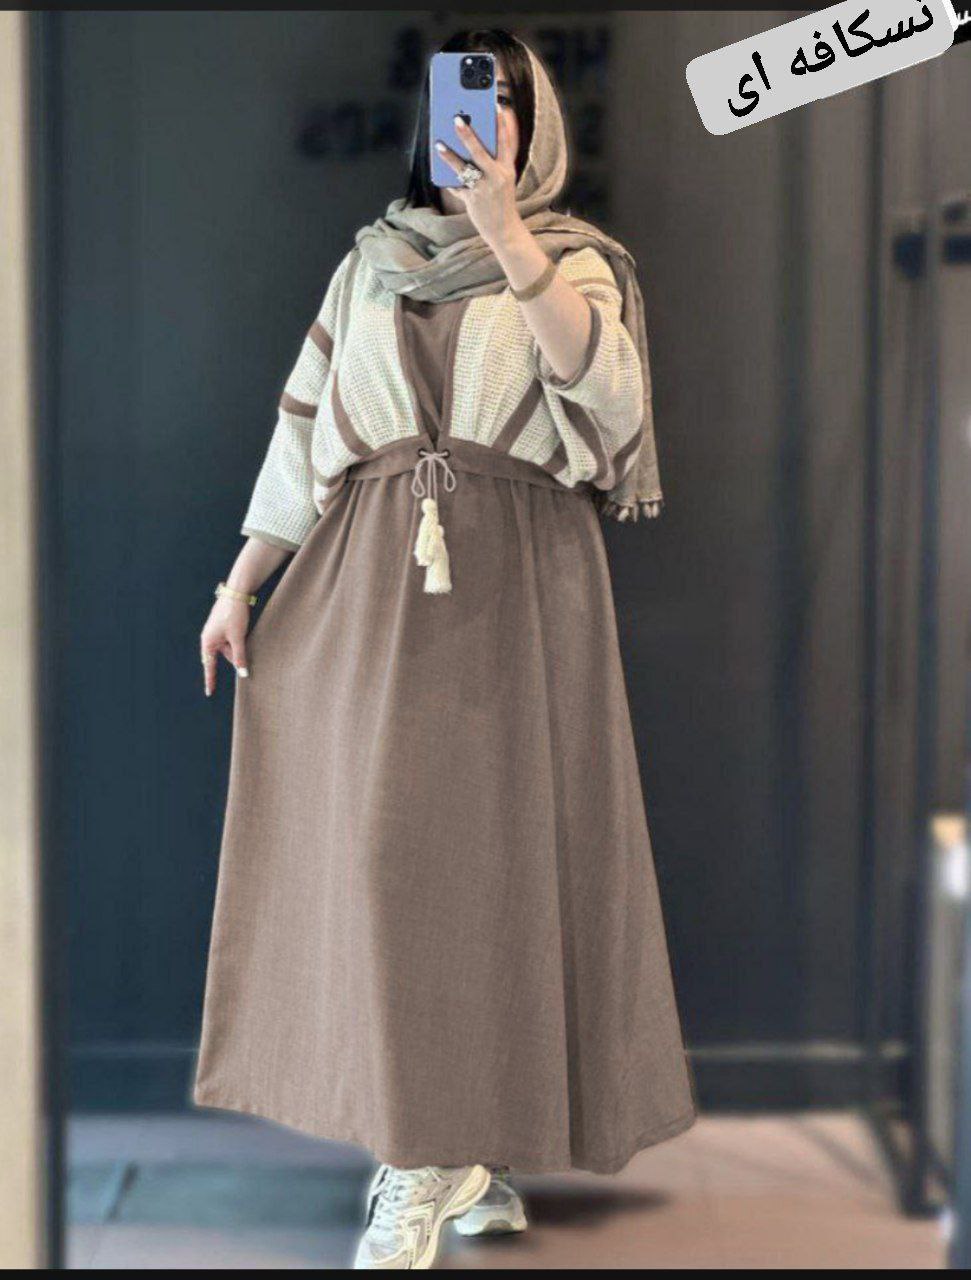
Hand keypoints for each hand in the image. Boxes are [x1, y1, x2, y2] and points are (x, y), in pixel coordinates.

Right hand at [200, 596, 249, 697]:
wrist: (236, 592)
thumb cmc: (234, 615)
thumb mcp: (238, 638)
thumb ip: (240, 656)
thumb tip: (243, 674)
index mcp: (208, 642)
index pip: (209, 666)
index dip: (211, 680)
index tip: (209, 693)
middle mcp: (209, 638)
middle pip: (224, 655)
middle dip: (235, 654)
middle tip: (241, 638)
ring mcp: (215, 632)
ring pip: (229, 647)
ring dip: (238, 646)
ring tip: (244, 630)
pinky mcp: (222, 626)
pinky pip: (230, 639)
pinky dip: (238, 639)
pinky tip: (244, 629)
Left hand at [434, 110, 521, 249]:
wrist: (504, 230)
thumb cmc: (501, 202)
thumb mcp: (503, 181)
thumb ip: (492, 165)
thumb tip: (470, 148)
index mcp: (507, 170)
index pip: (505, 143)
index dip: (501, 124)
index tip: (496, 107)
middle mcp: (497, 178)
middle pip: (480, 152)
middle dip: (467, 135)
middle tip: (456, 119)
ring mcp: (484, 189)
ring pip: (464, 169)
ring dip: (449, 156)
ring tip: (438, 144)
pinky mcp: (473, 201)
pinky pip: (457, 187)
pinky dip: (449, 180)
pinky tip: (440, 172)